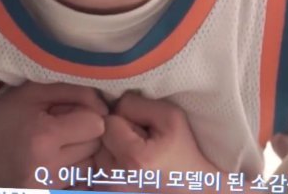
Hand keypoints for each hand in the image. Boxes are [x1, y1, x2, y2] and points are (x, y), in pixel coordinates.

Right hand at [0, 82, 107, 187]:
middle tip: (64, 126)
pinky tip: (51, 162)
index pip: (97, 125)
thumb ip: (73, 91)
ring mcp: (41, 192)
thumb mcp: (31, 93)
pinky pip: (72, 186)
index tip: (75, 111)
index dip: (89, 114)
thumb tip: (104, 104)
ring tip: (56, 145)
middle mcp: (45, 170)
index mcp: (43, 137)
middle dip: (86, 134)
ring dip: (79, 155)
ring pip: (87, 169)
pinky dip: (69, 173)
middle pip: (95, 148)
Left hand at [94, 92, 217, 191]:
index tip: (141, 129)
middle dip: (115, 133)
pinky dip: (108, 162)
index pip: (108, 122)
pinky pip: (96, 168)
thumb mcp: (169, 116)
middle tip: (139, 141)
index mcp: (133, 159)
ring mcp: (109, 191)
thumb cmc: (183, 149)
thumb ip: (136, 103)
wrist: (192, 187)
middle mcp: (115, 180)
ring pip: (95, 153)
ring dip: (110, 148)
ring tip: (134, 154)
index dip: (124, 118)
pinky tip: (126, 166)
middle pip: (98, 138)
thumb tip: (112, 102)